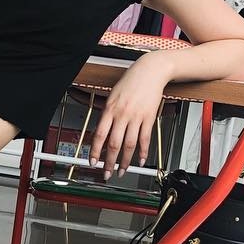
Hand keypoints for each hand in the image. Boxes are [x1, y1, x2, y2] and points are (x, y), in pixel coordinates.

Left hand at [89, 53, 171, 179]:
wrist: (150, 71)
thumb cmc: (131, 82)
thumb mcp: (113, 96)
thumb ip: (108, 114)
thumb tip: (103, 133)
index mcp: (110, 109)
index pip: (99, 135)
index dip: (95, 151)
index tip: (92, 162)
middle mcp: (122, 114)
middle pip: (114, 144)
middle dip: (109, 162)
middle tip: (107, 173)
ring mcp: (136, 117)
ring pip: (129, 145)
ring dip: (125, 161)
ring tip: (122, 171)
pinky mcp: (149, 118)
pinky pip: (145, 139)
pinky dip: (143, 152)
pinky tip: (140, 160)